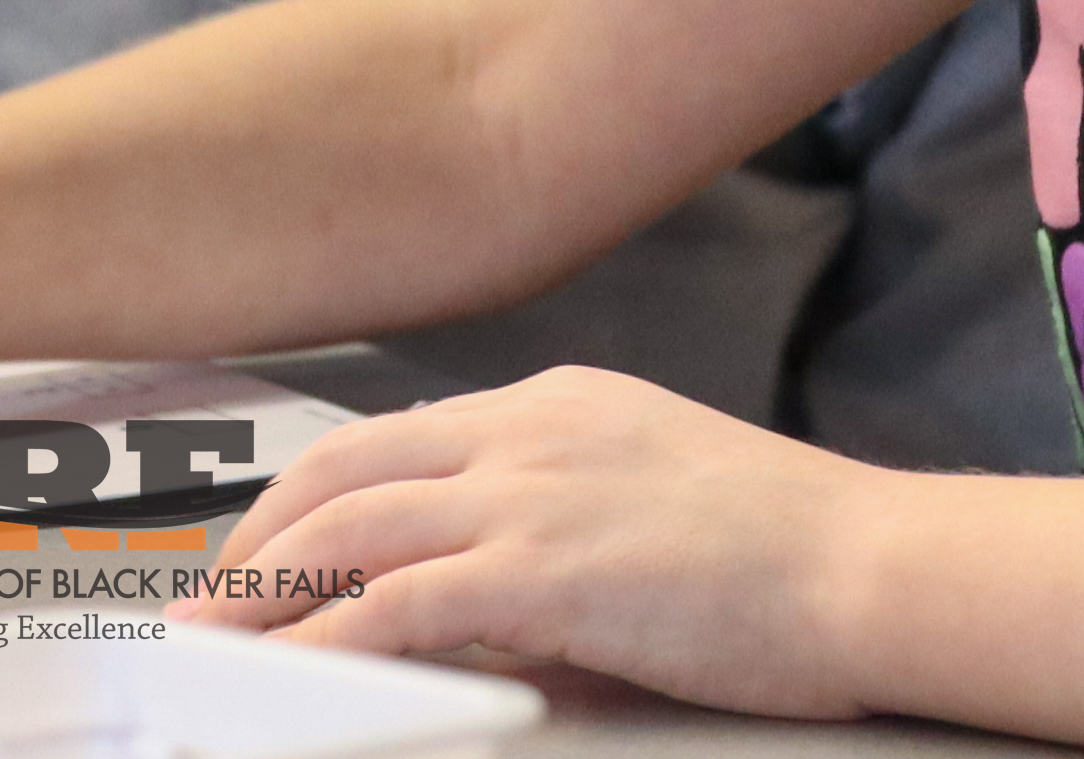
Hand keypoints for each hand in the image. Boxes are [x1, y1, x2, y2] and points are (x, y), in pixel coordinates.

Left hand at [187, 367, 902, 719]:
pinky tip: (287, 679)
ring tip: (215, 644)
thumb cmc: (793, 554)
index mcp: (556, 404)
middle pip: (345, 470)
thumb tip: (478, 603)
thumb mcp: (653, 502)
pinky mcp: (545, 569)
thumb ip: (557, 531)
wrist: (874, 569)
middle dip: (259, 536)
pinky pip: (394, 605)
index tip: (267, 544)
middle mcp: (528, 430)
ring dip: (265, 592)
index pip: (396, 438)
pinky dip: (324, 643)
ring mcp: (533, 492)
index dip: (314, 494)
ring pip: (349, 530)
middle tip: (209, 599)